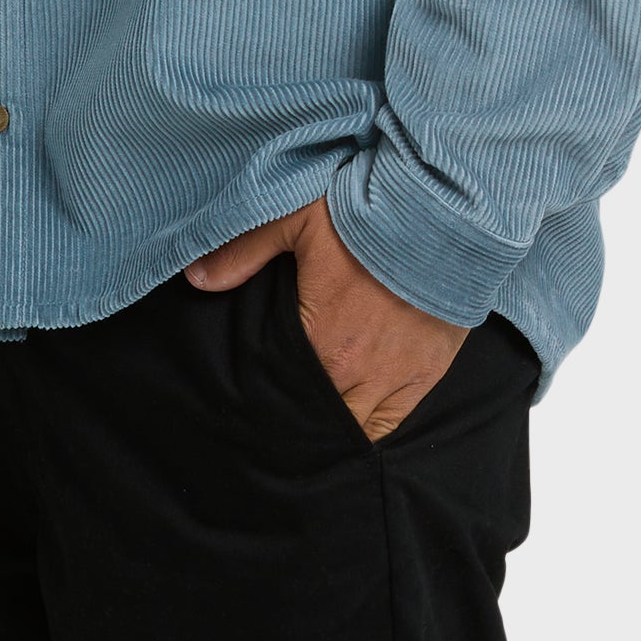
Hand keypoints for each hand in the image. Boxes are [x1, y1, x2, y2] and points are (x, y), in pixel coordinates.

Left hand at [185, 193, 469, 440]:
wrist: (445, 212)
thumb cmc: (368, 212)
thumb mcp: (296, 216)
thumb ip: (244, 251)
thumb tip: (196, 279)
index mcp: (321, 344)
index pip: (282, 394)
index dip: (267, 398)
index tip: (253, 397)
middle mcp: (357, 376)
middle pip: (317, 419)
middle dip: (297, 417)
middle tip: (278, 410)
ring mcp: (396, 379)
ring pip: (354, 429)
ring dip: (333, 424)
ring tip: (312, 417)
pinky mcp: (427, 374)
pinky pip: (392, 422)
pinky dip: (372, 425)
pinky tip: (353, 421)